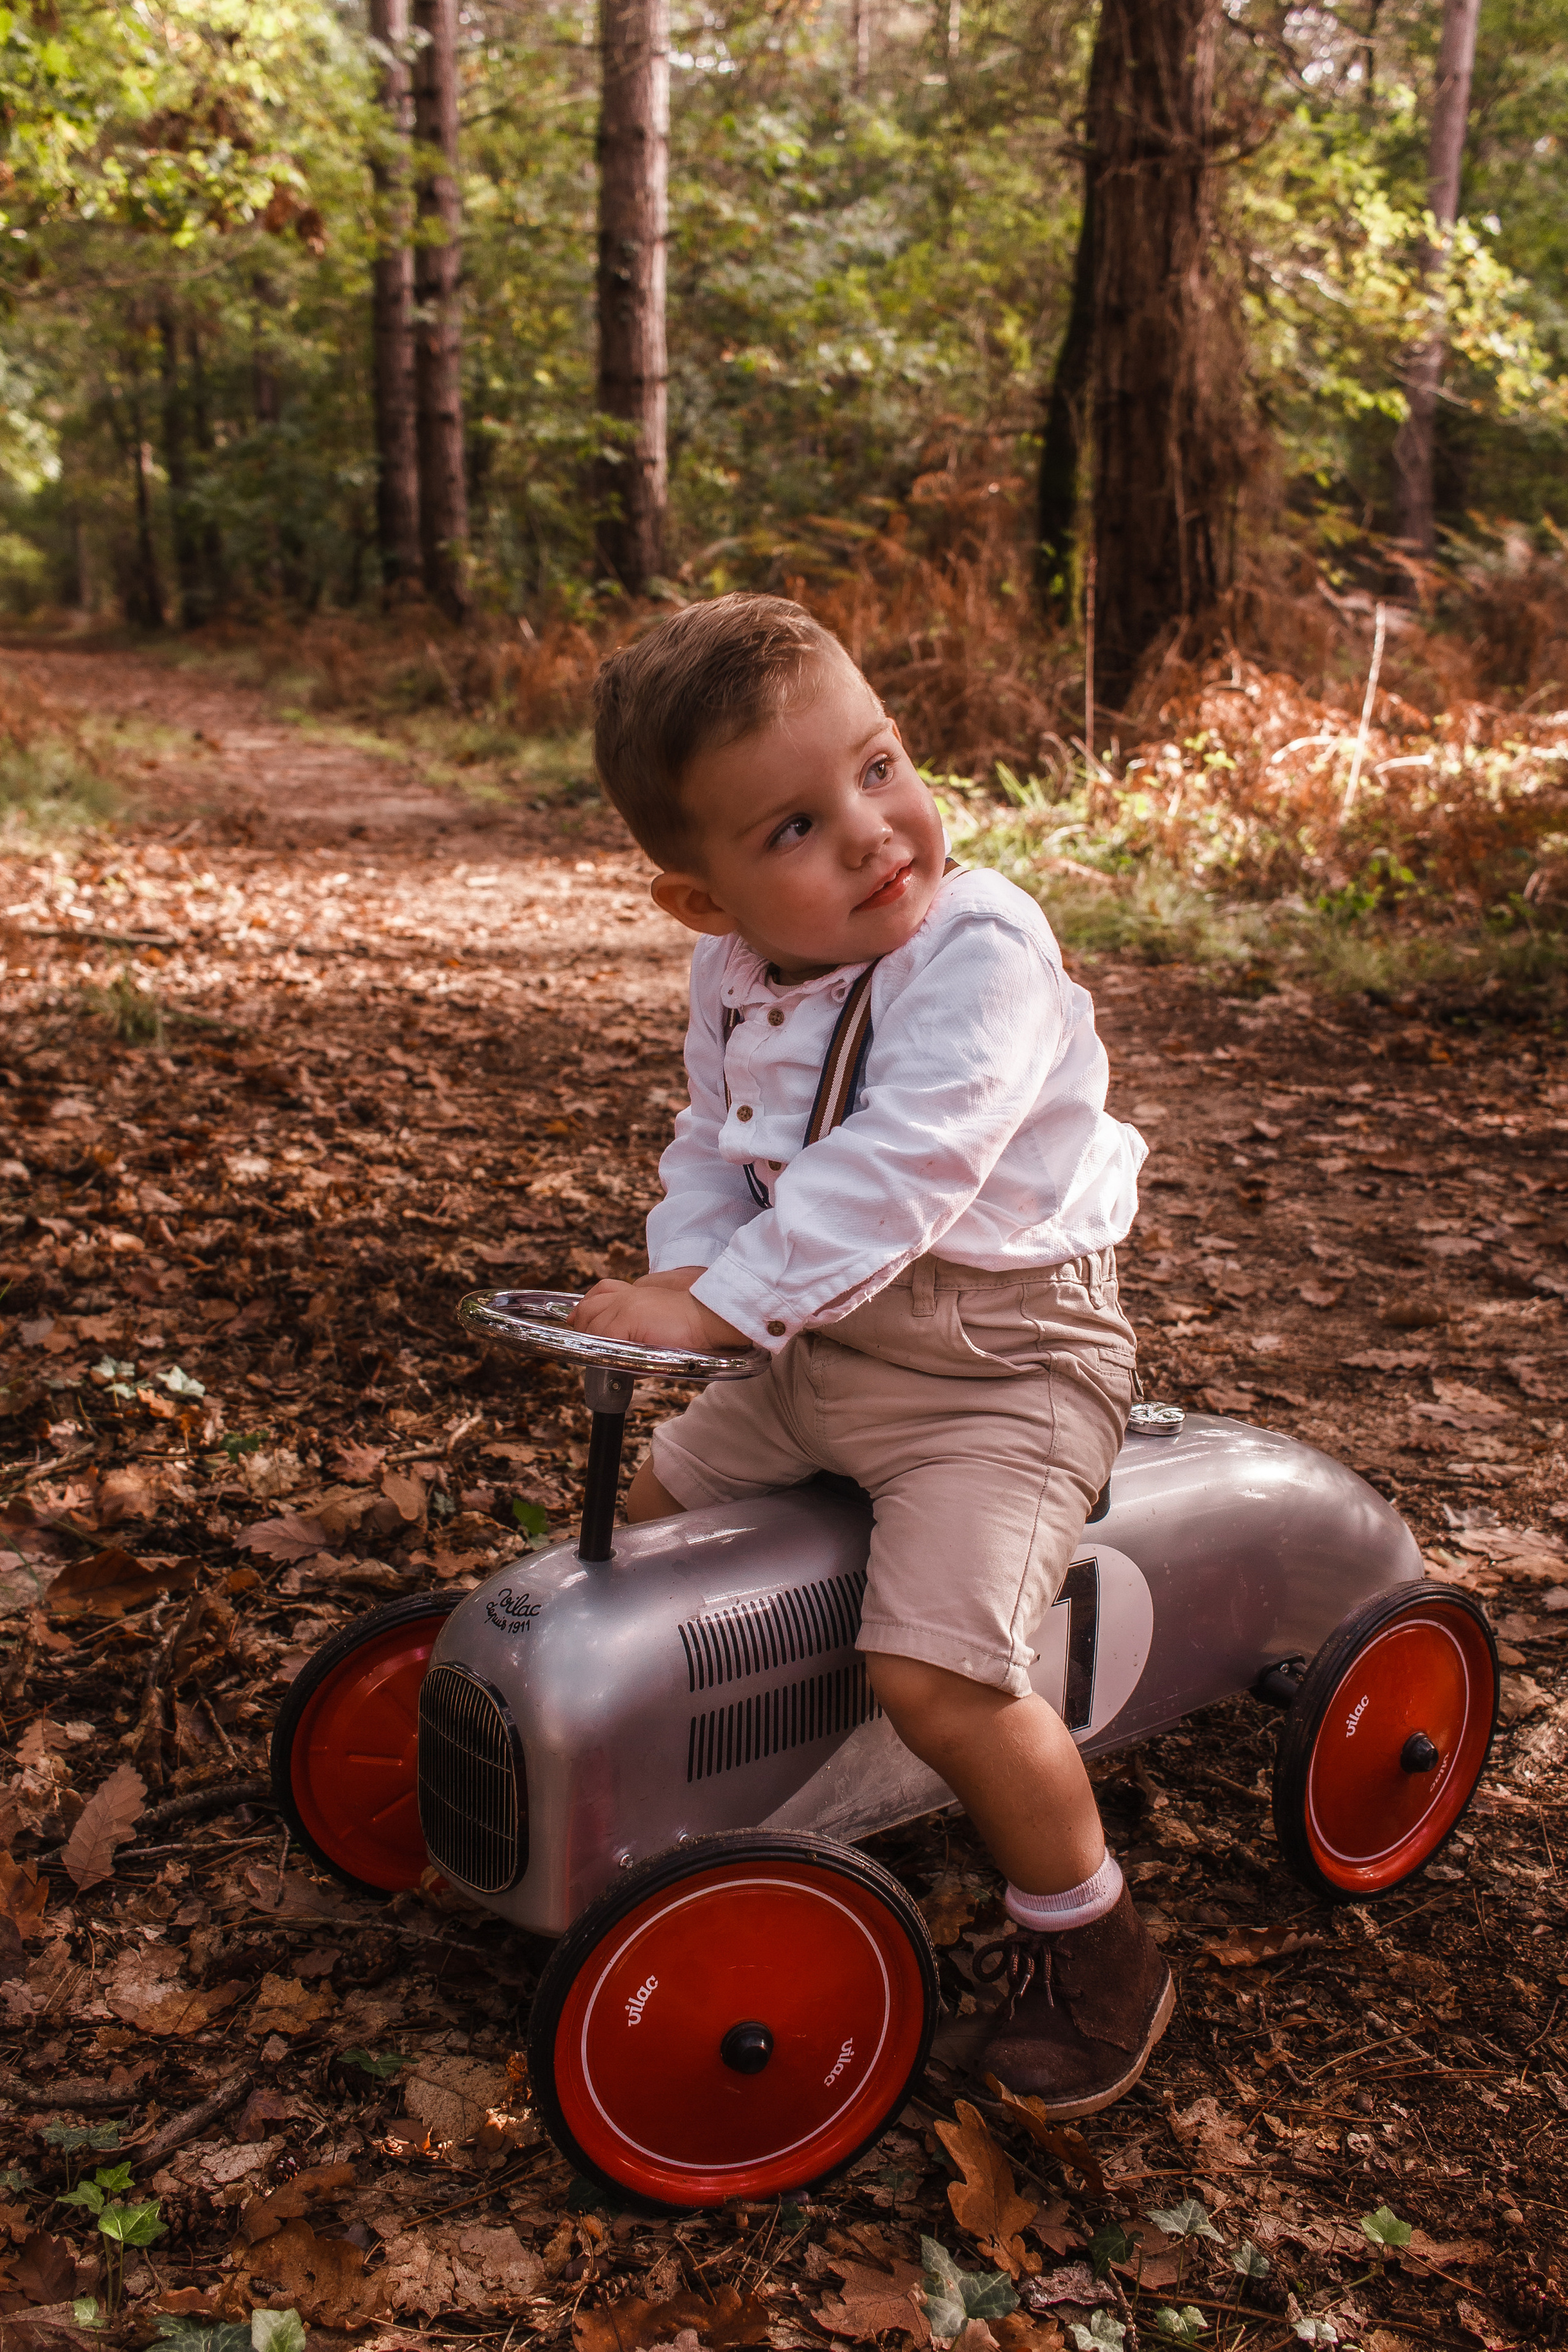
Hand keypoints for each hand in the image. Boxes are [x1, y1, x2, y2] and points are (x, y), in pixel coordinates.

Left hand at [568, 1272, 747, 1352]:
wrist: (712, 1318)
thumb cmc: (698, 1323)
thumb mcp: (665, 1315)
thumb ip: (645, 1321)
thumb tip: (632, 1340)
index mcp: (639, 1291)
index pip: (602, 1290)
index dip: (586, 1305)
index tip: (579, 1319)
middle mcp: (629, 1295)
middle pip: (590, 1306)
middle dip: (584, 1325)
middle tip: (588, 1343)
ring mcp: (626, 1305)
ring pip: (592, 1323)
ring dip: (592, 1340)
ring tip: (602, 1356)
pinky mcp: (628, 1319)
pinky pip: (602, 1336)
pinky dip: (602, 1349)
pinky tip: (611, 1359)